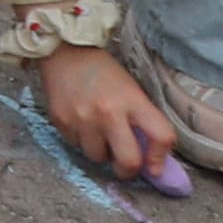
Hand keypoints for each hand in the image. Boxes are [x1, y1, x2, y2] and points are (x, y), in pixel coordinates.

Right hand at [38, 41, 178, 185]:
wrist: (65, 51)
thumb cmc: (104, 73)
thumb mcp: (130, 91)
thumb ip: (141, 122)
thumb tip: (148, 160)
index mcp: (133, 101)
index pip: (160, 136)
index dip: (160, 159)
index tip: (155, 168)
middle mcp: (109, 113)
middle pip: (128, 161)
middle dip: (128, 170)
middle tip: (125, 164)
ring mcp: (82, 119)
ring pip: (98, 158)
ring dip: (101, 151)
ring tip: (97, 132)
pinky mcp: (61, 122)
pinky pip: (76, 146)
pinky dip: (81, 140)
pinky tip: (80, 122)